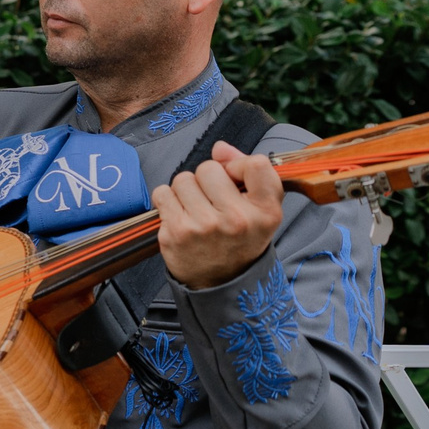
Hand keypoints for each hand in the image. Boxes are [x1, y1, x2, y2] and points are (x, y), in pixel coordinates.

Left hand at [154, 142, 284, 290]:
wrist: (221, 281)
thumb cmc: (240, 238)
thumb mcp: (260, 209)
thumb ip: (248, 173)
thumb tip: (219, 148)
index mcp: (265, 212)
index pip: (256, 164)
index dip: (238, 165)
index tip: (234, 179)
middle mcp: (236, 219)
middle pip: (209, 168)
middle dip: (207, 179)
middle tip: (212, 200)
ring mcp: (203, 227)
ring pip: (183, 179)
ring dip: (186, 190)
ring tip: (196, 209)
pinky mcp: (175, 233)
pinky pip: (162, 193)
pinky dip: (167, 200)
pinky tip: (180, 215)